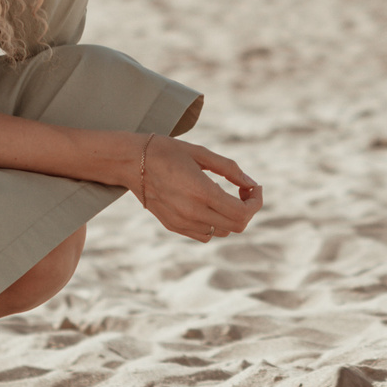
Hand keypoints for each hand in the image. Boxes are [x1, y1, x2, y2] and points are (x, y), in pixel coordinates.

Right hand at [133, 136, 262, 243]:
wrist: (131, 162)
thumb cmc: (167, 151)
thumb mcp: (201, 153)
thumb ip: (229, 169)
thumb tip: (251, 183)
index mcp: (201, 192)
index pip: (242, 212)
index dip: (256, 202)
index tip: (254, 187)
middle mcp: (192, 212)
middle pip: (237, 225)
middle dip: (248, 209)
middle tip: (244, 190)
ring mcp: (181, 223)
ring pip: (222, 232)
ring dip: (232, 217)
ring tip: (226, 195)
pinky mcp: (173, 226)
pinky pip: (205, 235)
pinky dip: (215, 224)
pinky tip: (209, 205)